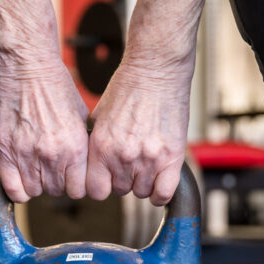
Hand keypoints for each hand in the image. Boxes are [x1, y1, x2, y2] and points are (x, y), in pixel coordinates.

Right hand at [0, 54, 89, 202]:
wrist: (26, 68)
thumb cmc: (54, 86)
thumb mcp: (80, 116)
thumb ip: (81, 144)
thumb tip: (84, 164)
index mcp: (74, 148)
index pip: (79, 190)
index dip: (74, 185)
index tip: (70, 177)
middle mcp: (52, 155)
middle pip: (56, 191)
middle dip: (55, 182)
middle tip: (51, 167)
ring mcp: (27, 155)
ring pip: (34, 191)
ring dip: (36, 183)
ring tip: (36, 167)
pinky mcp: (5, 152)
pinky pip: (13, 188)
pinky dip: (17, 188)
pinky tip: (21, 176)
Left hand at [85, 59, 191, 205]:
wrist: (157, 70)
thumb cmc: (129, 87)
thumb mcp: (99, 115)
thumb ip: (96, 143)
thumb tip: (91, 163)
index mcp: (101, 147)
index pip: (95, 190)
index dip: (102, 185)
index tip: (108, 179)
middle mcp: (122, 156)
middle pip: (120, 191)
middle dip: (124, 180)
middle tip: (131, 163)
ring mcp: (148, 158)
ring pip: (142, 192)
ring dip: (144, 182)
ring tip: (147, 163)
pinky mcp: (172, 157)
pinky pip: (164, 193)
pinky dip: (161, 193)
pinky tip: (160, 182)